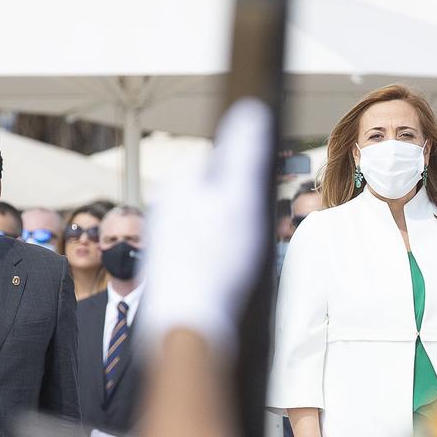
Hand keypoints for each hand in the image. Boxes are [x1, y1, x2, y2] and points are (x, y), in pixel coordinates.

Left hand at [138, 99, 273, 361]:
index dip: (249, 170)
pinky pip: (199, 252)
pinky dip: (215, 259)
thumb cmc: (217, 265)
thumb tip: (250, 110)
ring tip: (243, 255)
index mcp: (180, 184)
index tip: (271, 184)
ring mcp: (164, 240)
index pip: (220, 160)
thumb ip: (244, 153)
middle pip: (212, 192)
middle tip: (258, 227)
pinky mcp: (167, 268)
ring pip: (205, 224)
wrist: (190, 325)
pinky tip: (227, 275)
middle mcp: (165, 208)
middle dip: (238, 202)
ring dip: (227, 233)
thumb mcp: (241, 200)